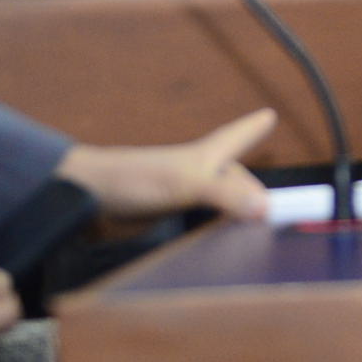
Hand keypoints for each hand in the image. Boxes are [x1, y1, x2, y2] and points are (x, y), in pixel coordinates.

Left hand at [57, 109, 277, 230]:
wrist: (88, 200)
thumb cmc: (135, 179)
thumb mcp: (186, 182)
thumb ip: (226, 195)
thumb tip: (265, 209)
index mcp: (206, 156)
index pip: (237, 137)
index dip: (254, 127)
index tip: (269, 115)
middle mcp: (198, 175)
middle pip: (235, 180)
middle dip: (253, 189)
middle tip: (273, 206)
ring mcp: (182, 198)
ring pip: (219, 205)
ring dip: (236, 215)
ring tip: (254, 226)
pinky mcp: (168, 221)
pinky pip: (202, 227)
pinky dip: (215, 234)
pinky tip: (219, 245)